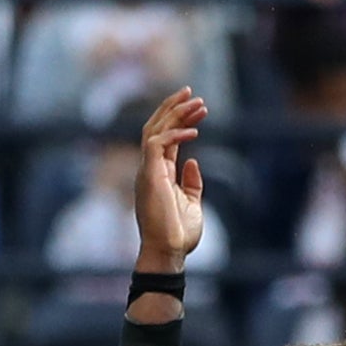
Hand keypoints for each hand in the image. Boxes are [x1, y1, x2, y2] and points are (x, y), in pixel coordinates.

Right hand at [135, 86, 208, 267]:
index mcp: (158, 173)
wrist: (169, 253)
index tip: (198, 107)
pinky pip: (156, 144)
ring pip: (154, 130)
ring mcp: (147, 171)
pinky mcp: (149, 175)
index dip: (180, 120)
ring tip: (197, 101)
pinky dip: (175, 134)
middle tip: (193, 92)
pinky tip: (195, 130)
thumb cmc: (179, 234)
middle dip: (174, 108)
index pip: (166, 138)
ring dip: (175, 113)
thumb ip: (191, 182)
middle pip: (157, 127)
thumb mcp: (191, 204)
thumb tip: (193, 161)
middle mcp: (149, 168)